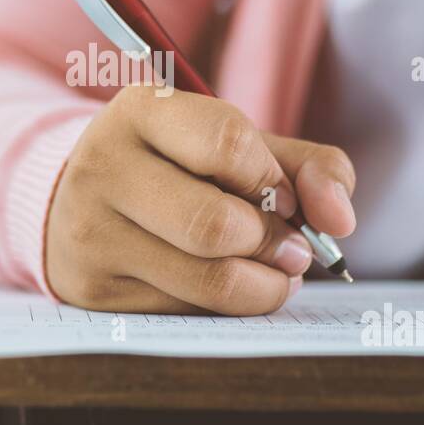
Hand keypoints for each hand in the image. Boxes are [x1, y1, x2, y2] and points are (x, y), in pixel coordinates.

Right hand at [45, 85, 356, 314]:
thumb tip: (340, 220)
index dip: (274, 180)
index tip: (284, 196)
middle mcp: (104, 166)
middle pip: (216, 225)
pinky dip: (227, 308)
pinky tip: (226, 286)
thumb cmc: (181, 169)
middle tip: (290, 248)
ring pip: (207, 280)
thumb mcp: (241, 147)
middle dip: (273, 244)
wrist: (83, 200)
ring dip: (264, 285)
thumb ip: (309, 168)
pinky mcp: (92, 289)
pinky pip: (187, 313)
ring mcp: (91, 232)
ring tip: (272, 271)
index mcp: (141, 110)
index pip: (228, 142)